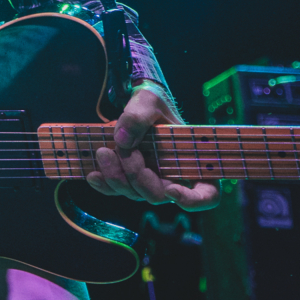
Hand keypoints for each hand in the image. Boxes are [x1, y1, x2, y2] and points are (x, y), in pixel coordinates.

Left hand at [86, 86, 219, 209]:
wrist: (134, 103)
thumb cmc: (153, 101)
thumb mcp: (149, 100)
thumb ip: (138, 115)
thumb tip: (122, 140)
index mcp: (194, 162)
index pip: (207, 195)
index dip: (193, 200)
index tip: (172, 190)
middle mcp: (174, 177)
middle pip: (157, 194)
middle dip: (136, 175)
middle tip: (122, 149)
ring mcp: (151, 180)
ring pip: (134, 194)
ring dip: (116, 177)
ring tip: (102, 151)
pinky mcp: (129, 178)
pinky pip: (116, 190)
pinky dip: (104, 184)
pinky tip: (92, 174)